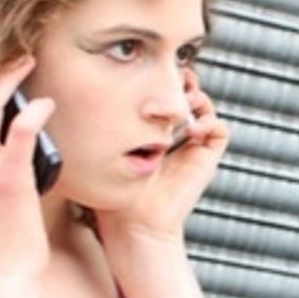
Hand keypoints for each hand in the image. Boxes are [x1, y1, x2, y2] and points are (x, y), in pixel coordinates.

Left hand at [95, 68, 226, 249]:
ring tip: (182, 103)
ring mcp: (193, 147)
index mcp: (151, 132)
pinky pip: (220, 130)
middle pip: (187, 94)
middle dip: (182, 82)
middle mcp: (175, 137)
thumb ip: (97, 125)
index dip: (160, 81)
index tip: (146, 76)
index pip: (162, 94)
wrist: (135, 221)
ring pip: (206, 108)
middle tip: (170, 80)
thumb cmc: (113, 191)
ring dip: (197, 98)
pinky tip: (190, 130)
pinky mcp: (206, 159)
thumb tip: (78, 94)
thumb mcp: (102, 149)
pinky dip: (210, 122)